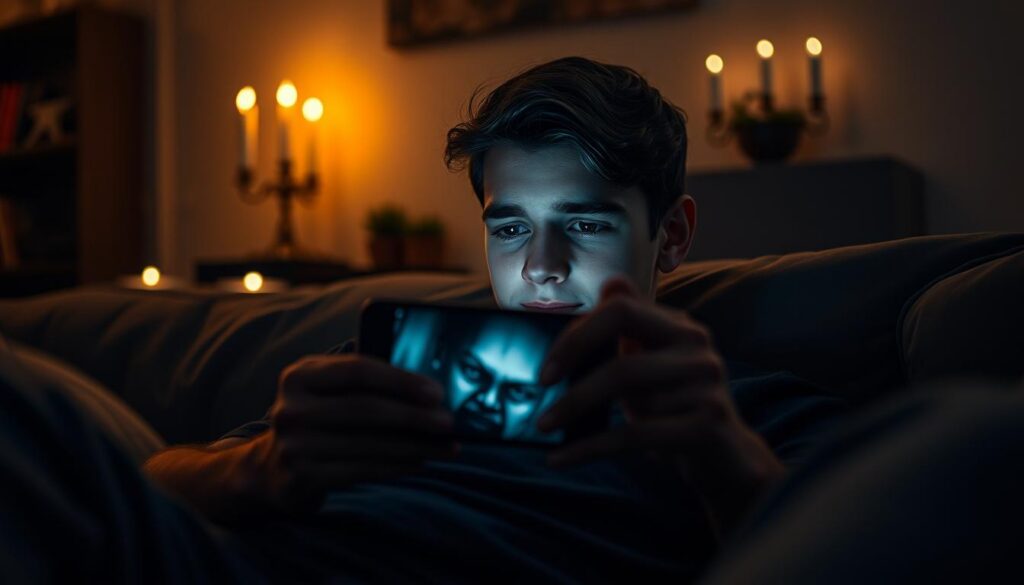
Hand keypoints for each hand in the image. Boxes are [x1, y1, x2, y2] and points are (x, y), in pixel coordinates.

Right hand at [248, 354, 457, 512]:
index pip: (358, 370)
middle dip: (415, 416)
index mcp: (300, 374)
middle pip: (366, 409)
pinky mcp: (301, 476)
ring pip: (369, 444)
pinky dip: (397, 466)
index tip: (437, 392)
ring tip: (447, 446)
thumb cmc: (318, 419)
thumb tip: (429, 389)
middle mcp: (291, 408)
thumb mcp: (328, 391)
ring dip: (416, 446)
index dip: (401, 380)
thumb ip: (365, 381)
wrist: (271, 467)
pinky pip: (362, 470)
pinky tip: (420, 462)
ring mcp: (293, 444)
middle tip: (449, 422)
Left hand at [535, 276, 782, 537]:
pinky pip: (635, 436)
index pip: (621, 309)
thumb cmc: (675, 408)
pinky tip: (561, 458)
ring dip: (582, 421)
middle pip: (623, 361)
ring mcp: (706, 387)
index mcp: (679, 326)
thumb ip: (629, 327)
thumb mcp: (651, 363)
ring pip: (629, 402)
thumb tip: (610, 284)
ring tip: (551, 430)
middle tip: (541, 407)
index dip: (578, 336)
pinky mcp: (707, 426)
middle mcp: (697, 348)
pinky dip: (590, 449)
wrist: (727, 458)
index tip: (547, 369)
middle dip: (574, 386)